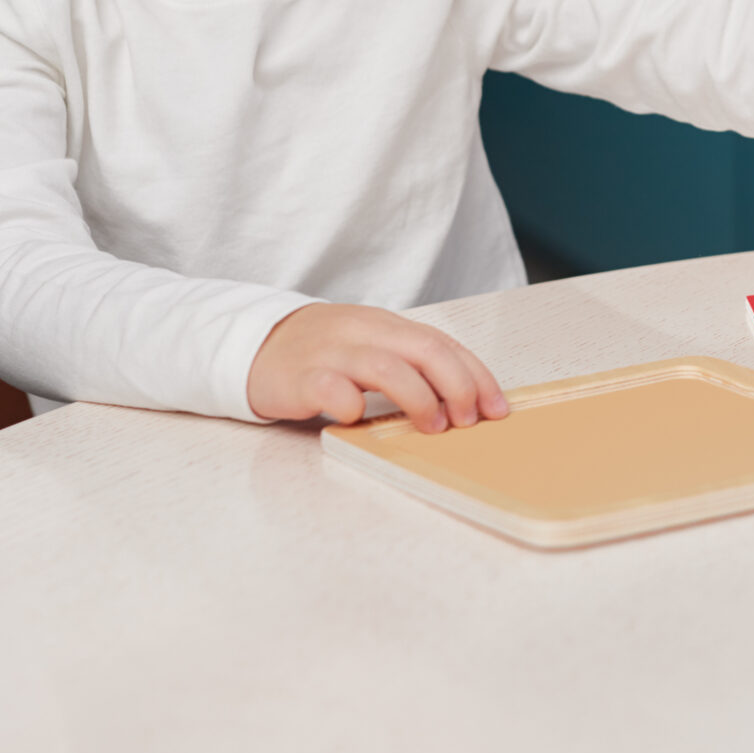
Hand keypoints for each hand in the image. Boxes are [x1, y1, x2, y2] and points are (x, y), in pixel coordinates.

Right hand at [247, 303, 509, 432]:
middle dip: (458, 385)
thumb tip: (463, 401)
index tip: (497, 408)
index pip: (443, 343)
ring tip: (432, 427)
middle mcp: (363, 332)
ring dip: (419, 398)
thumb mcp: (373, 348)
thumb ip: (410, 365)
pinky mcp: (300, 377)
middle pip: (424, 348)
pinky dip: (350, 404)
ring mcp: (331, 352)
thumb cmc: (325, 354)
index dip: (476, 375)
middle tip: (469, 420)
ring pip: (386, 366)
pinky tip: (357, 419)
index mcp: (387, 325)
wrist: (256, 345)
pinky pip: (331, 388)